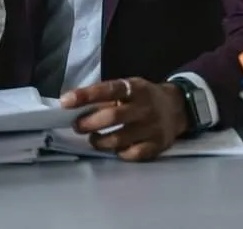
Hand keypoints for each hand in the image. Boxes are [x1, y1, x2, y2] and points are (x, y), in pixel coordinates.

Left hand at [60, 77, 187, 161]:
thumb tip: (73, 105)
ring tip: (93, 138)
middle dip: (89, 123)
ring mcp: (152, 128)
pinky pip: (132, 154)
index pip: (108, 90)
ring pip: (119, 139)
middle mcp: (145, 107)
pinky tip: (114, 148)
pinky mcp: (157, 145)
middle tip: (77, 126)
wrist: (177, 108)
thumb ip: (105, 96)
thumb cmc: (143, 97)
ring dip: (100, 141)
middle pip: (112, 117)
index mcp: (135, 88)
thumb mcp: (128, 88)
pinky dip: (119, 153)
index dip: (85, 96)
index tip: (65, 101)